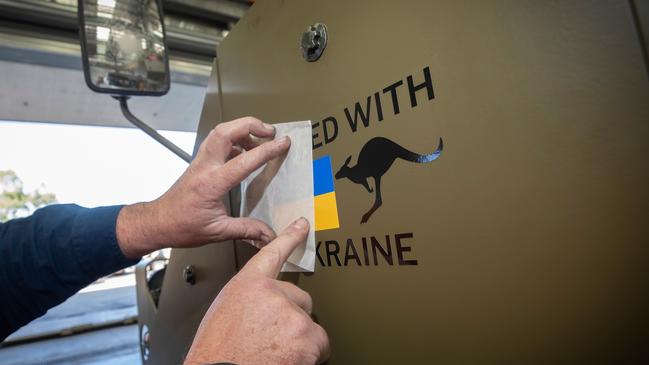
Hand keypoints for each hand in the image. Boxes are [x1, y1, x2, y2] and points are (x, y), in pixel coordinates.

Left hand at [116, 117, 290, 258]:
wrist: (158, 223)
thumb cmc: (181, 226)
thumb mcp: (217, 231)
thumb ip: (246, 230)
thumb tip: (269, 234)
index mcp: (211, 183)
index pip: (244, 160)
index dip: (266, 150)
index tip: (282, 143)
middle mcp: (205, 167)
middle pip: (226, 131)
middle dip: (251, 124)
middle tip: (270, 130)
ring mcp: (200, 162)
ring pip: (220, 132)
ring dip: (241, 129)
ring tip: (260, 137)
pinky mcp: (199, 163)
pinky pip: (216, 141)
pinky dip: (233, 139)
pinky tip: (243, 149)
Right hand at [184, 217, 329, 364]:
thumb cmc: (217, 353)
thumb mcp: (224, 315)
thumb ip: (248, 300)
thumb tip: (261, 306)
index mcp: (248, 285)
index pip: (272, 253)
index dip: (290, 237)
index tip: (302, 224)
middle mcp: (272, 294)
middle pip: (299, 298)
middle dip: (291, 318)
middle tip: (272, 338)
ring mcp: (291, 313)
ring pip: (309, 324)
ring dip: (299, 339)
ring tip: (276, 354)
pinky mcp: (306, 335)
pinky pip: (321, 343)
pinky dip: (310, 355)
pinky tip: (288, 360)